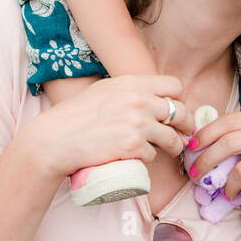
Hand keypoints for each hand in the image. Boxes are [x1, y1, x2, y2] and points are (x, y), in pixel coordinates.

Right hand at [23, 74, 196, 183]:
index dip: (178, 99)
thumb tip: (153, 100)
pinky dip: (149, 157)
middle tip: (183, 134)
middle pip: (180, 111)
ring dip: (174, 145)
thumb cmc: (75, 116)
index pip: (173, 86)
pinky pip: (154, 154)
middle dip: (186, 125)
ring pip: (172, 137)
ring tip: (171, 150)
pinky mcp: (133, 145)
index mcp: (131, 83)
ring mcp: (137, 123)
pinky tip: (139, 156)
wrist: (55, 139)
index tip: (176, 111)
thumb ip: (128, 91)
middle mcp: (138, 100)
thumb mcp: (104, 91)